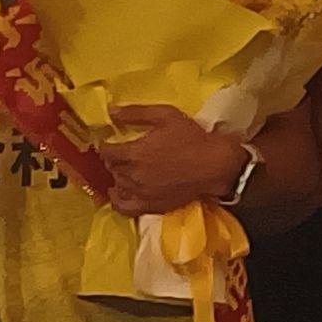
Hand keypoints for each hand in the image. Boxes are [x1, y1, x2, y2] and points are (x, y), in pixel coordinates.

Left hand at [99, 104, 251, 215]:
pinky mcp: (151, 206)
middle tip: (122, 153)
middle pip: (112, 168)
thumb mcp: (165, 115)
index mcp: (134, 153)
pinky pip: (124, 208)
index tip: (112, 142)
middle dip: (114, 160)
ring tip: (125, 170)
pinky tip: (118, 193)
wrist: (215, 166)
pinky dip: (117, 201)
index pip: (106, 152)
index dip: (107, 146)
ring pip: (117, 185)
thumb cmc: (192, 138)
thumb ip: (135, 113)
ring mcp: (141, 193)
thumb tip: (110, 112)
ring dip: (118, 176)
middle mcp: (133, 176)